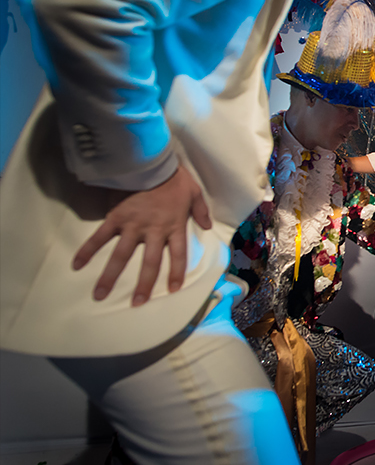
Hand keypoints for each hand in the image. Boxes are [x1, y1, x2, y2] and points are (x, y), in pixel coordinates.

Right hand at [73, 166, 211, 306]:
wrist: (150, 160)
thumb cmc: (174, 176)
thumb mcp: (195, 192)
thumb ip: (201, 211)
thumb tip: (207, 227)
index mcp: (174, 225)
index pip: (178, 255)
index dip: (176, 272)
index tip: (173, 289)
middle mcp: (154, 230)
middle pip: (150, 263)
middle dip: (144, 285)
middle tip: (137, 303)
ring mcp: (132, 225)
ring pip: (121, 256)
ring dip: (109, 276)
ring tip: (100, 295)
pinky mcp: (115, 217)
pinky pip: (99, 237)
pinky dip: (87, 250)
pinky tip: (76, 265)